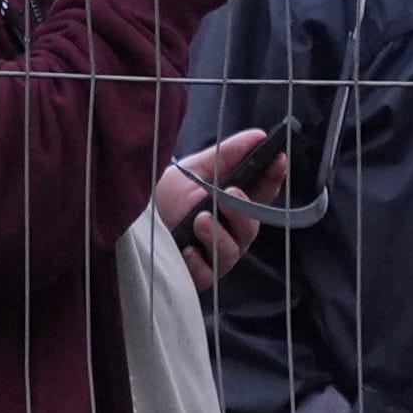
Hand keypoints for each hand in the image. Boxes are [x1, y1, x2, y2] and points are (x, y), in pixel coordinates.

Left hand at [151, 129, 276, 282]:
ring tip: (200, 220)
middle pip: (250, 227)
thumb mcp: (195, 169)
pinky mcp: (197, 276)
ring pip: (231, 251)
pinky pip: (206, 274)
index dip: (273, 177)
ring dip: (218, 235)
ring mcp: (216, 256)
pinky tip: (186, 249)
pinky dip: (198, 262)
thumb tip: (259, 136)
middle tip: (230, 195)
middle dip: (242, 211)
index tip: (277, 159)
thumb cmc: (169, 194)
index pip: (263, 193)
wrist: (135, 220)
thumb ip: (227, 154)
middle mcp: (231, 233)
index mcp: (235, 204)